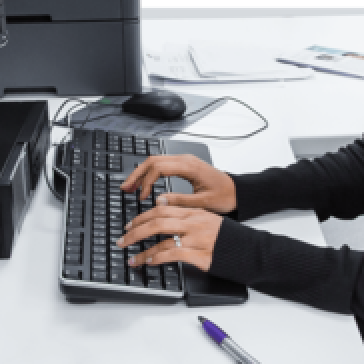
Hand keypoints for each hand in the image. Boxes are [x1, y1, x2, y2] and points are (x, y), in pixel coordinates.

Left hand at [116, 204, 222, 272]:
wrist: (247, 250)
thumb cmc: (226, 237)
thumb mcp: (207, 219)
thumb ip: (186, 215)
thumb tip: (162, 209)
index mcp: (194, 212)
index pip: (161, 209)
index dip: (141, 217)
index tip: (130, 225)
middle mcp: (193, 223)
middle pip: (157, 222)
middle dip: (135, 232)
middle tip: (123, 240)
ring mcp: (196, 238)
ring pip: (161, 240)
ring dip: (143, 251)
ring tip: (132, 258)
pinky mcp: (199, 254)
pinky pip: (172, 254)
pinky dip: (158, 258)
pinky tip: (150, 262)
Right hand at [120, 155, 236, 213]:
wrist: (237, 191)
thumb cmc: (225, 196)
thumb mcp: (203, 203)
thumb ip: (180, 201)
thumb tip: (159, 201)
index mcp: (189, 166)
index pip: (158, 167)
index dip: (146, 182)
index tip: (141, 197)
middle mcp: (185, 160)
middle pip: (153, 160)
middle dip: (137, 174)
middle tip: (125, 188)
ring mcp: (184, 161)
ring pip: (156, 161)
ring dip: (142, 173)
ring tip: (130, 186)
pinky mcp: (184, 165)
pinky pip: (162, 164)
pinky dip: (150, 173)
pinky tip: (145, 183)